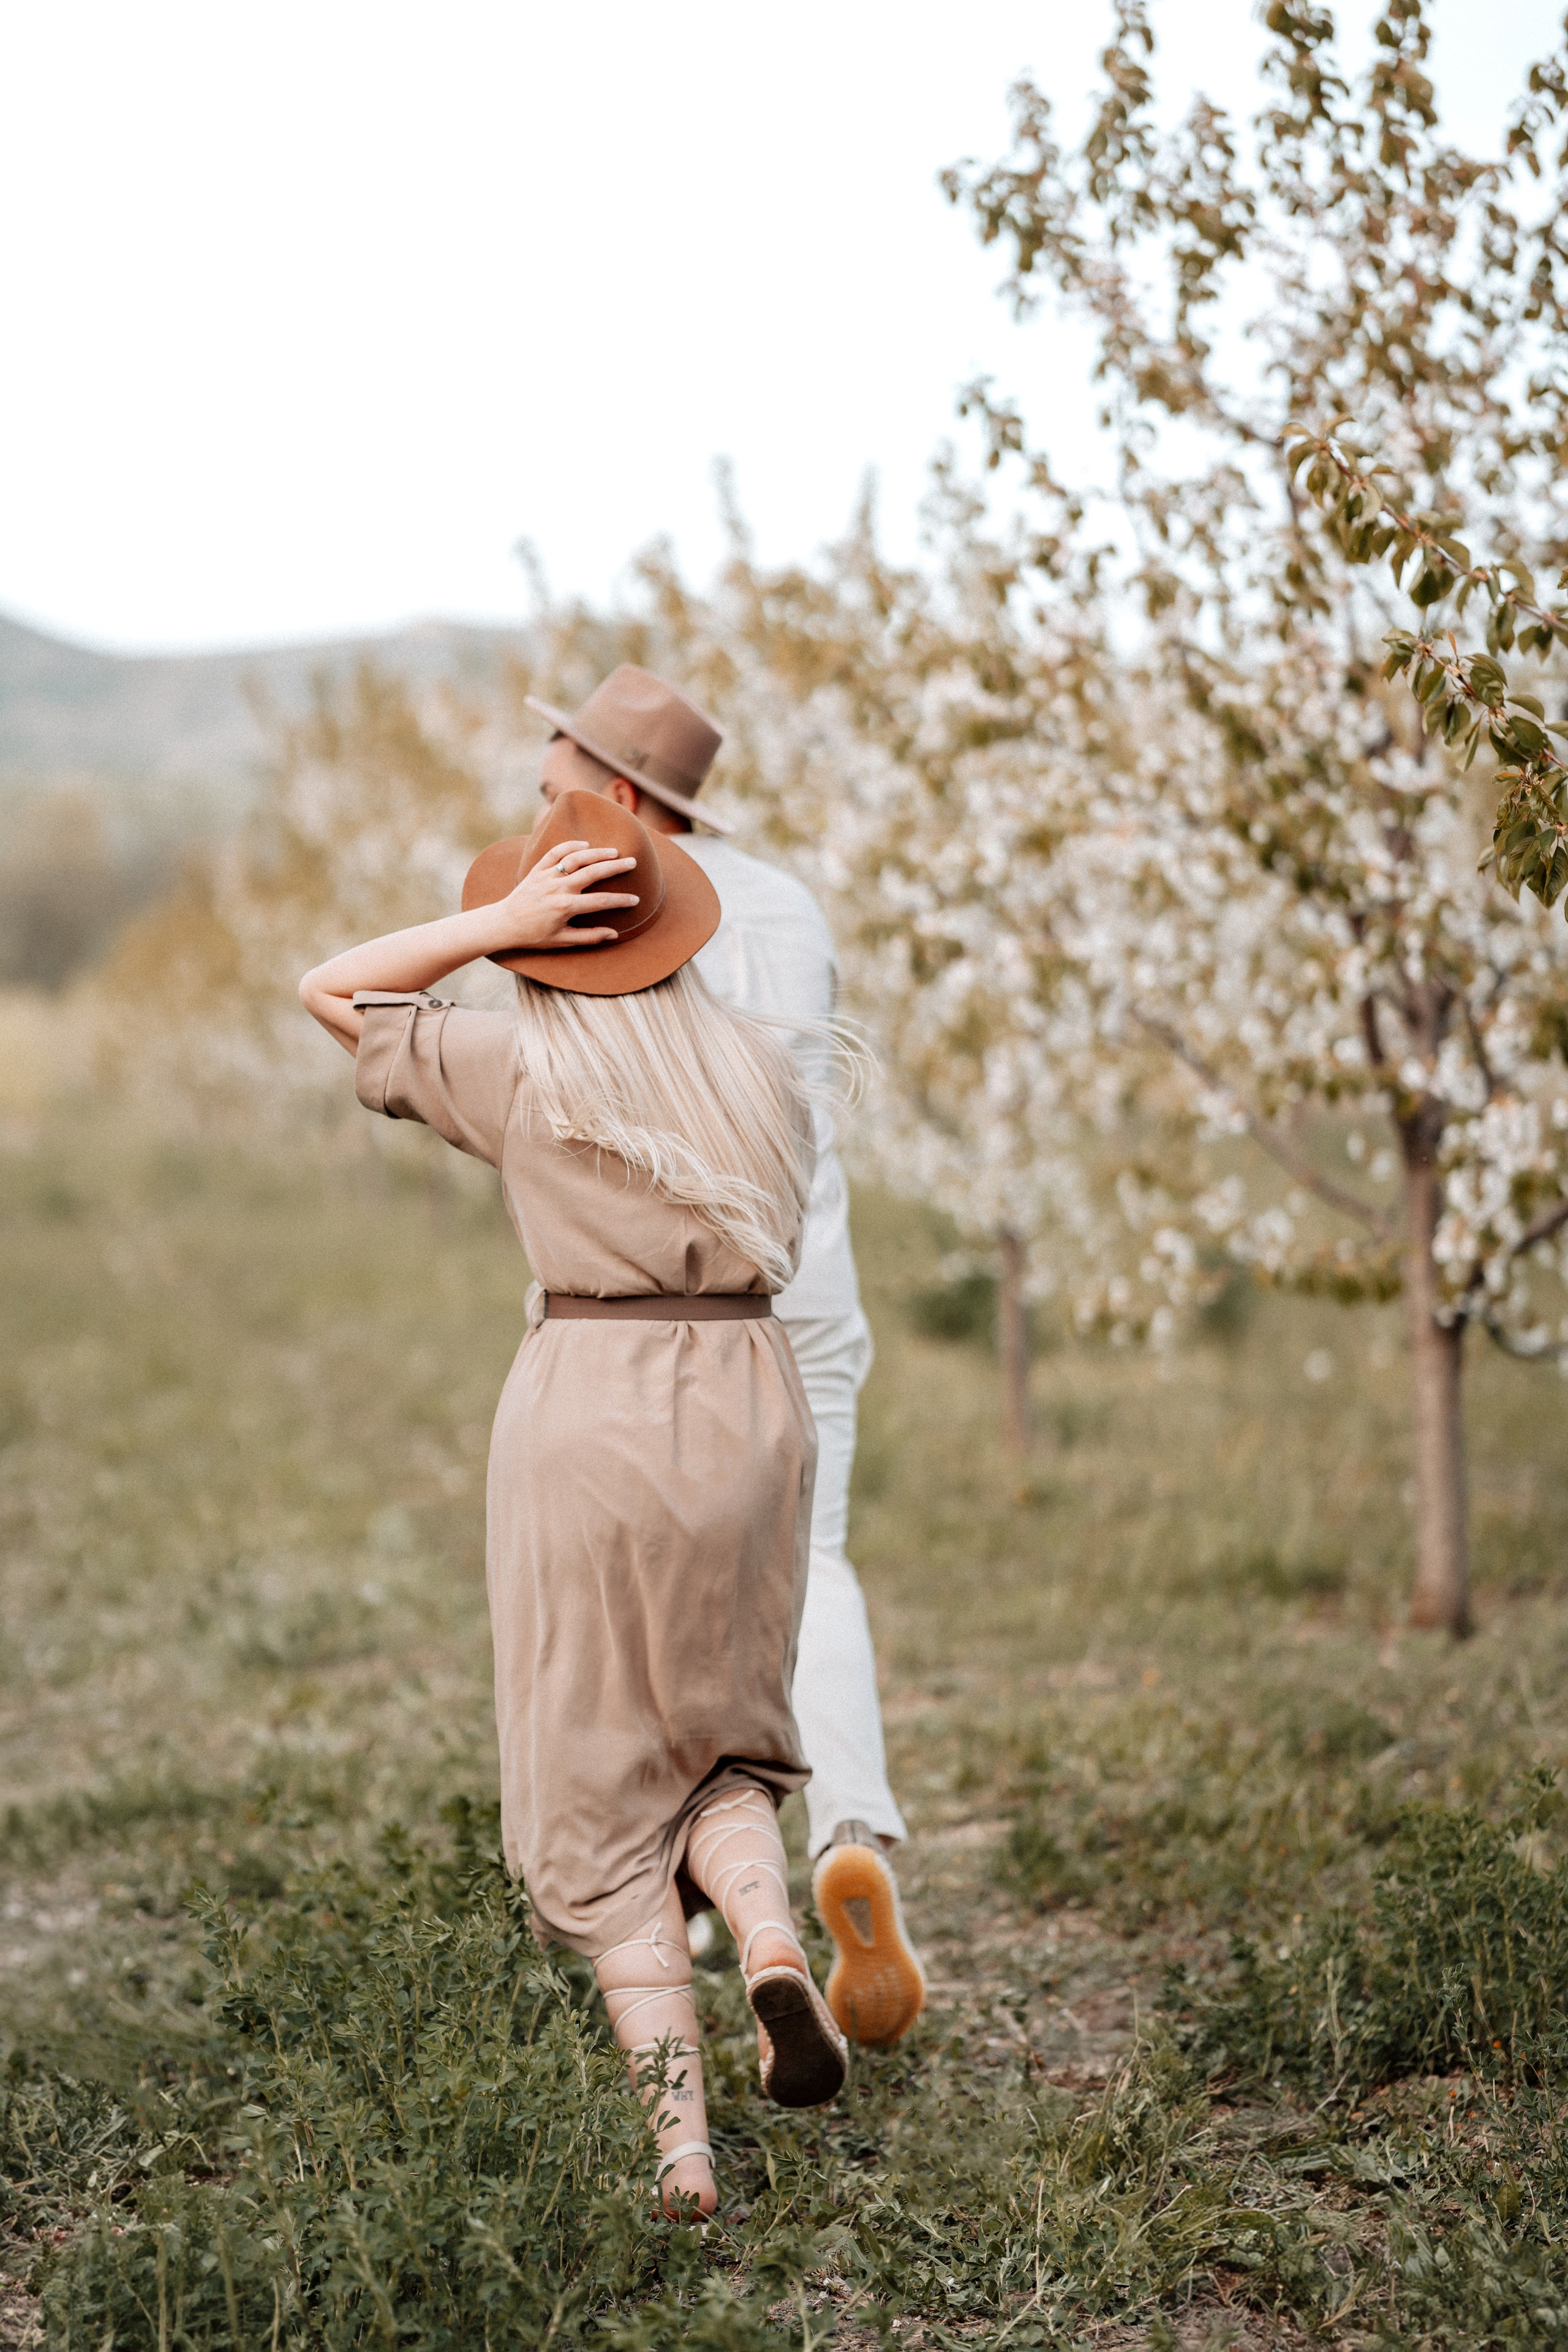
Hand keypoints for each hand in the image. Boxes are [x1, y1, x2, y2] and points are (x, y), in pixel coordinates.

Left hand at [486, 840, 639, 952]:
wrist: (504, 924)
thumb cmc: (533, 935)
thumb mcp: (562, 941)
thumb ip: (589, 937)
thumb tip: (613, 934)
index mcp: (565, 907)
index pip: (601, 901)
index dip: (620, 900)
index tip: (635, 899)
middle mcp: (557, 888)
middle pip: (593, 873)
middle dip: (615, 867)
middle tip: (632, 862)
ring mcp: (547, 876)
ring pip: (576, 859)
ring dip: (597, 853)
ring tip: (614, 851)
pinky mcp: (537, 870)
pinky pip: (555, 853)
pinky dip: (570, 846)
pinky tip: (585, 845)